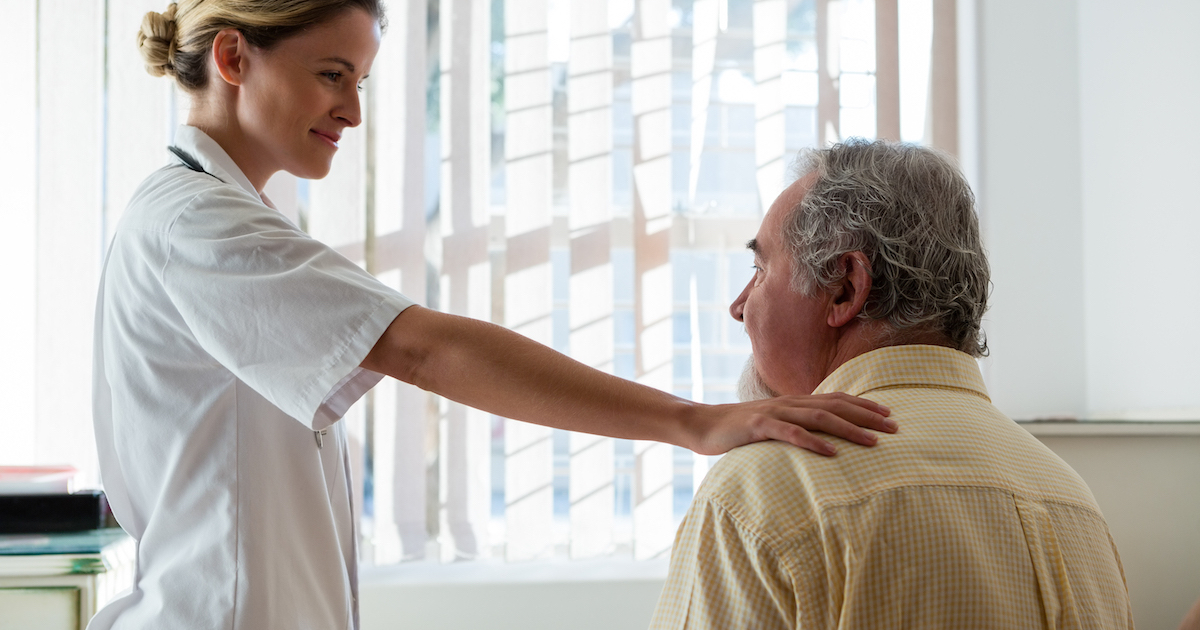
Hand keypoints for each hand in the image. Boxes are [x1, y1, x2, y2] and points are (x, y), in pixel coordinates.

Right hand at [688, 392, 894, 455]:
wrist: (701, 424)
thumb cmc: (739, 429)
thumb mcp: (772, 425)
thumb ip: (795, 426)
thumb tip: (821, 437)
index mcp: (794, 402)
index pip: (836, 399)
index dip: (863, 405)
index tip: (889, 414)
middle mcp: (789, 403)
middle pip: (835, 405)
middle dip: (867, 416)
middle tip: (895, 427)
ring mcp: (774, 412)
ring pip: (819, 417)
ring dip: (849, 429)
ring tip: (872, 441)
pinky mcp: (758, 426)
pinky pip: (790, 433)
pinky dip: (813, 442)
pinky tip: (831, 453)